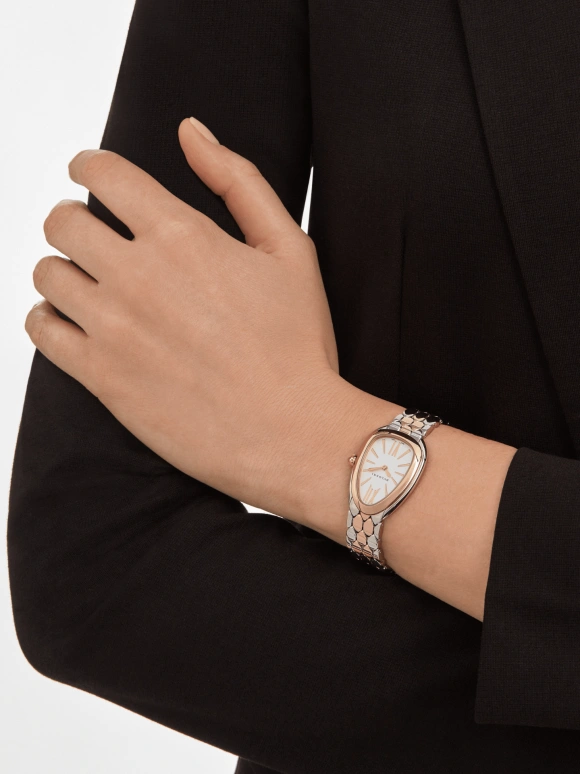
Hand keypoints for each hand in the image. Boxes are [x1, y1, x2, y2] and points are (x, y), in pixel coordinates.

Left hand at [25, 116, 361, 523]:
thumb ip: (238, 182)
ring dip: (64, 269)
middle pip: (62, 221)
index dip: (88, 166)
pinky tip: (75, 322)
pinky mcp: (102, 377)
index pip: (102, 174)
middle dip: (73, 218)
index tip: (89, 175)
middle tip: (93, 235)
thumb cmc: (298, 344)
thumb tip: (191, 131)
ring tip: (90, 284)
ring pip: (47, 274)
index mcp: (182, 235)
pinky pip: (41, 331)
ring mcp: (113, 329)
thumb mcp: (290, 250)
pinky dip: (48, 318)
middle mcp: (137, 276)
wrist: (292, 432)